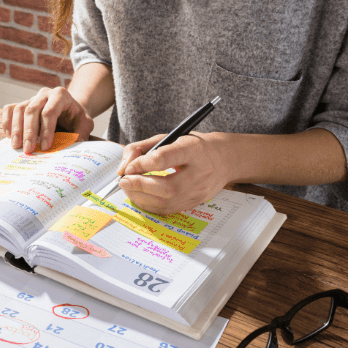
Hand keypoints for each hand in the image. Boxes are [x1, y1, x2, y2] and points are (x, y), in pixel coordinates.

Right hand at [1, 87, 94, 152]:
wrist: (70, 109)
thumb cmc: (76, 117)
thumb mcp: (86, 123)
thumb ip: (82, 133)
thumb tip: (75, 145)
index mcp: (60, 95)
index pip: (49, 112)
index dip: (46, 130)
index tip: (45, 147)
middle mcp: (44, 94)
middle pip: (31, 110)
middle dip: (29, 132)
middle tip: (28, 150)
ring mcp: (32, 98)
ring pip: (19, 109)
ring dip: (16, 129)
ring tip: (16, 146)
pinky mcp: (23, 104)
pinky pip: (9, 109)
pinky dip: (7, 122)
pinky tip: (9, 136)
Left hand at [116, 132, 231, 214]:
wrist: (224, 159)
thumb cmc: (191, 146)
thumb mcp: (167, 137)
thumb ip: (141, 148)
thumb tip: (123, 168)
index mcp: (193, 149)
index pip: (164, 158)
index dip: (142, 164)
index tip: (128, 167)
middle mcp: (200, 172)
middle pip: (167, 187)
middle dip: (140, 186)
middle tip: (124, 182)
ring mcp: (200, 190)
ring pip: (167, 202)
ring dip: (141, 198)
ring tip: (129, 189)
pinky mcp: (196, 202)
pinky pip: (169, 210)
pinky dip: (150, 205)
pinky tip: (140, 197)